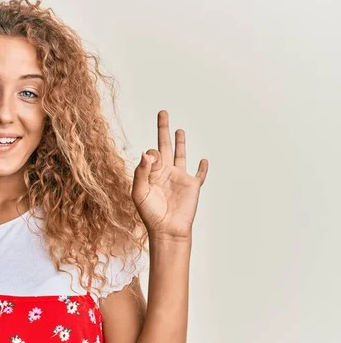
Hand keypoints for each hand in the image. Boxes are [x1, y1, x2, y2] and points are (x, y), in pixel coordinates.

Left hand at [132, 110, 208, 239]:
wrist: (167, 230)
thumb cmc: (150, 214)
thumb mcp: (140, 193)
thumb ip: (142, 172)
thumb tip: (147, 152)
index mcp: (151, 173)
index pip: (151, 154)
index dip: (152, 155)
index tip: (152, 159)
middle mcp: (165, 173)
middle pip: (164, 146)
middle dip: (163, 129)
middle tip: (163, 112)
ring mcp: (179, 179)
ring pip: (180, 155)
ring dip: (180, 142)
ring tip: (179, 130)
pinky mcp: (192, 186)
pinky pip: (199, 175)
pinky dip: (203, 168)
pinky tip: (203, 160)